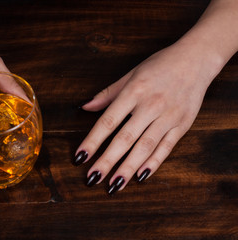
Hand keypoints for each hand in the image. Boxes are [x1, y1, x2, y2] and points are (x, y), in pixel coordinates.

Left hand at [74, 41, 218, 193]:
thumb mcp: (131, 74)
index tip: (80, 156)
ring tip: (114, 185)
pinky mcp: (183, 125)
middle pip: (125, 138)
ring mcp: (168, 116)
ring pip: (145, 147)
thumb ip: (108, 93)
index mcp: (134, 91)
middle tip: (92, 178)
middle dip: (107, 160)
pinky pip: (166, 148)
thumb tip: (85, 106)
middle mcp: (150, 105)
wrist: (196, 59)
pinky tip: (141, 176)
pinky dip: (153, 163)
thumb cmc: (159, 65)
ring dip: (128, 168)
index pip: (108, 121)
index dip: (93, 140)